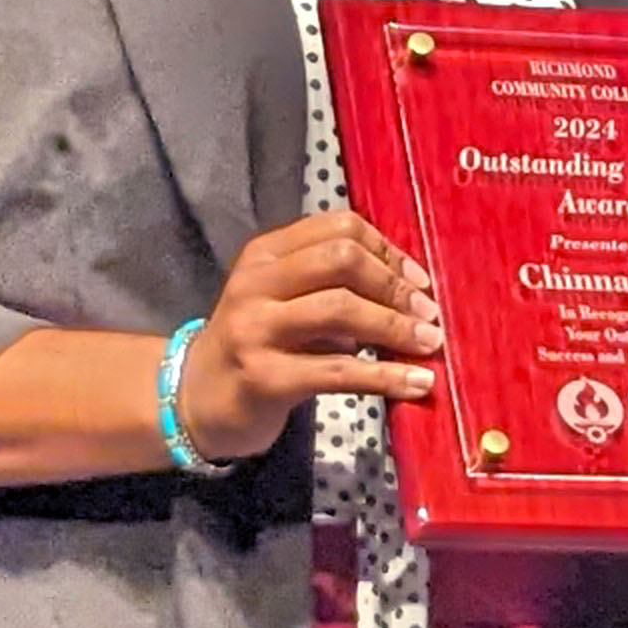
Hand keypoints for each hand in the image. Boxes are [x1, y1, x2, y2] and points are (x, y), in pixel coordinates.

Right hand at [176, 211, 441, 463]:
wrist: (198, 399)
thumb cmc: (256, 344)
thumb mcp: (282, 299)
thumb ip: (330, 284)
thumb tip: (410, 291)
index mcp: (265, 254)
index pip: (338, 228)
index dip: (388, 251)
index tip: (419, 281)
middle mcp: (256, 283)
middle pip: (342, 259)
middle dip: (394, 285)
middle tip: (429, 314)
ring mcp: (256, 329)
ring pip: (341, 310)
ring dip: (395, 327)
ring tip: (430, 344)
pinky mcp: (265, 378)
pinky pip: (338, 371)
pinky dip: (386, 377)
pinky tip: (416, 384)